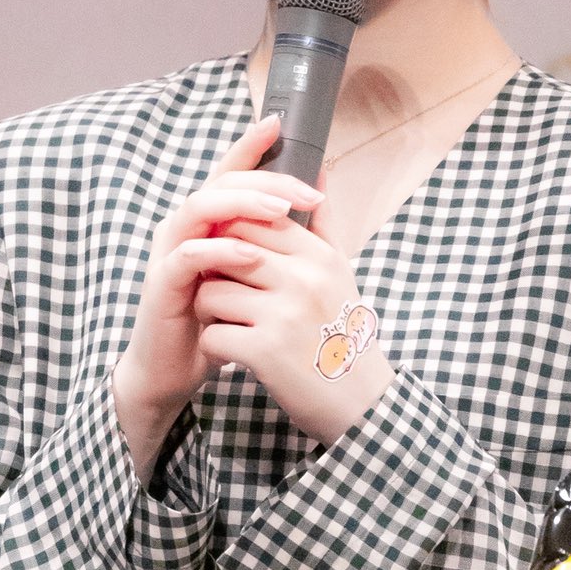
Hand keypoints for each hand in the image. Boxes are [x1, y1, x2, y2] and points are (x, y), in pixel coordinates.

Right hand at [114, 113, 324, 443]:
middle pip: (220, 184)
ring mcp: (170, 253)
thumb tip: (321, 197)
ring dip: (243, 205)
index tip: (280, 123)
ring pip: (200, 208)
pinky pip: (188, 256)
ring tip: (282, 210)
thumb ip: (280, 238)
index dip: (250, 146)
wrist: (176, 370)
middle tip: (306, 189)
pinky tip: (250, 253)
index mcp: (208, 223)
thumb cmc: (218, 322)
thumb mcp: (255, 277)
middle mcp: (184, 229)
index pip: (229, 174)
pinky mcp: (162, 284)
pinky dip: (219, 250)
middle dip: (265, 180)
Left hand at [194, 171, 397, 448]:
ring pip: (210, 291)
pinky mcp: (265, 352)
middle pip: (226, 249)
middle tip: (225, 291)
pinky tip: (234, 354)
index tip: (231, 260)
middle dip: (214, 269)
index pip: (255, 219)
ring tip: (231, 326)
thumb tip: (318, 166)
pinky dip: (215, 346)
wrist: (360, 403)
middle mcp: (303, 279)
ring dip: (210, 312)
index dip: (229, 236)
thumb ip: (324, 220)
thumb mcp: (340, 272)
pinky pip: (212, 334)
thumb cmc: (342, 334)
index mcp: (319, 256)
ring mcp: (283, 315)